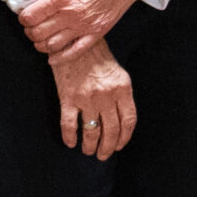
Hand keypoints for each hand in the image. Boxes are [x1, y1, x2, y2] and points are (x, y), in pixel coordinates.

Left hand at [12, 0, 153, 55]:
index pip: (31, 16)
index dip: (23, 17)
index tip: (25, 14)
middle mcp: (71, 14)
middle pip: (38, 32)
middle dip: (29, 31)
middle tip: (31, 25)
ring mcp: (85, 25)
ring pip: (52, 45)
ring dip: (40, 44)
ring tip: (40, 38)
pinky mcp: (97, 32)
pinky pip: (75, 52)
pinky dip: (60, 58)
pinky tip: (52, 57)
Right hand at [49, 36, 136, 159]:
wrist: (74, 42)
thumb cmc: (97, 57)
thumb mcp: (117, 73)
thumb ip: (121, 94)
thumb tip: (121, 119)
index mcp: (122, 88)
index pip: (128, 120)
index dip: (124, 137)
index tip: (119, 146)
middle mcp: (107, 95)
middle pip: (111, 130)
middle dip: (108, 147)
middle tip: (103, 155)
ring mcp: (87, 98)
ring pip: (92, 131)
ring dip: (90, 145)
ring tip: (88, 151)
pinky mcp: (68, 98)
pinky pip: (69, 124)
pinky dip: (70, 137)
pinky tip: (71, 143)